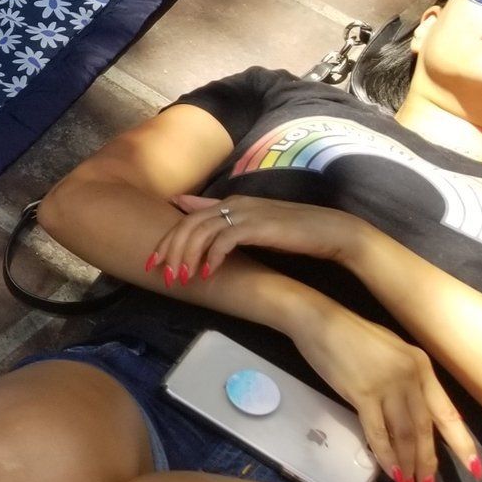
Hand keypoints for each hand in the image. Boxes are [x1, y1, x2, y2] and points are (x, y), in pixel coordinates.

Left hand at [146, 194, 371, 287]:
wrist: (330, 231)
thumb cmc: (292, 232)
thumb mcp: (252, 227)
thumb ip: (226, 225)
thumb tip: (199, 227)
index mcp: (230, 203)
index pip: (187, 217)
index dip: (166, 238)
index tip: (151, 260)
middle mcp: (234, 204)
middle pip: (188, 224)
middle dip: (169, 249)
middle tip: (160, 273)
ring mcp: (245, 213)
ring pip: (201, 231)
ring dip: (187, 256)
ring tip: (180, 278)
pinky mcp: (258, 226)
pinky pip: (224, 240)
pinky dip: (212, 257)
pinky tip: (206, 274)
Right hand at [293, 306, 480, 481]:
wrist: (318, 320)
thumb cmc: (351, 335)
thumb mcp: (392, 352)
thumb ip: (406, 379)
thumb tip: (411, 412)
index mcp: (421, 366)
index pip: (447, 412)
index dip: (461, 442)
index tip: (472, 467)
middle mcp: (410, 376)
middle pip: (425, 428)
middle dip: (428, 462)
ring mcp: (386, 384)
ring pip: (404, 433)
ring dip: (408, 463)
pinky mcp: (361, 393)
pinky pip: (377, 430)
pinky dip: (385, 454)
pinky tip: (389, 471)